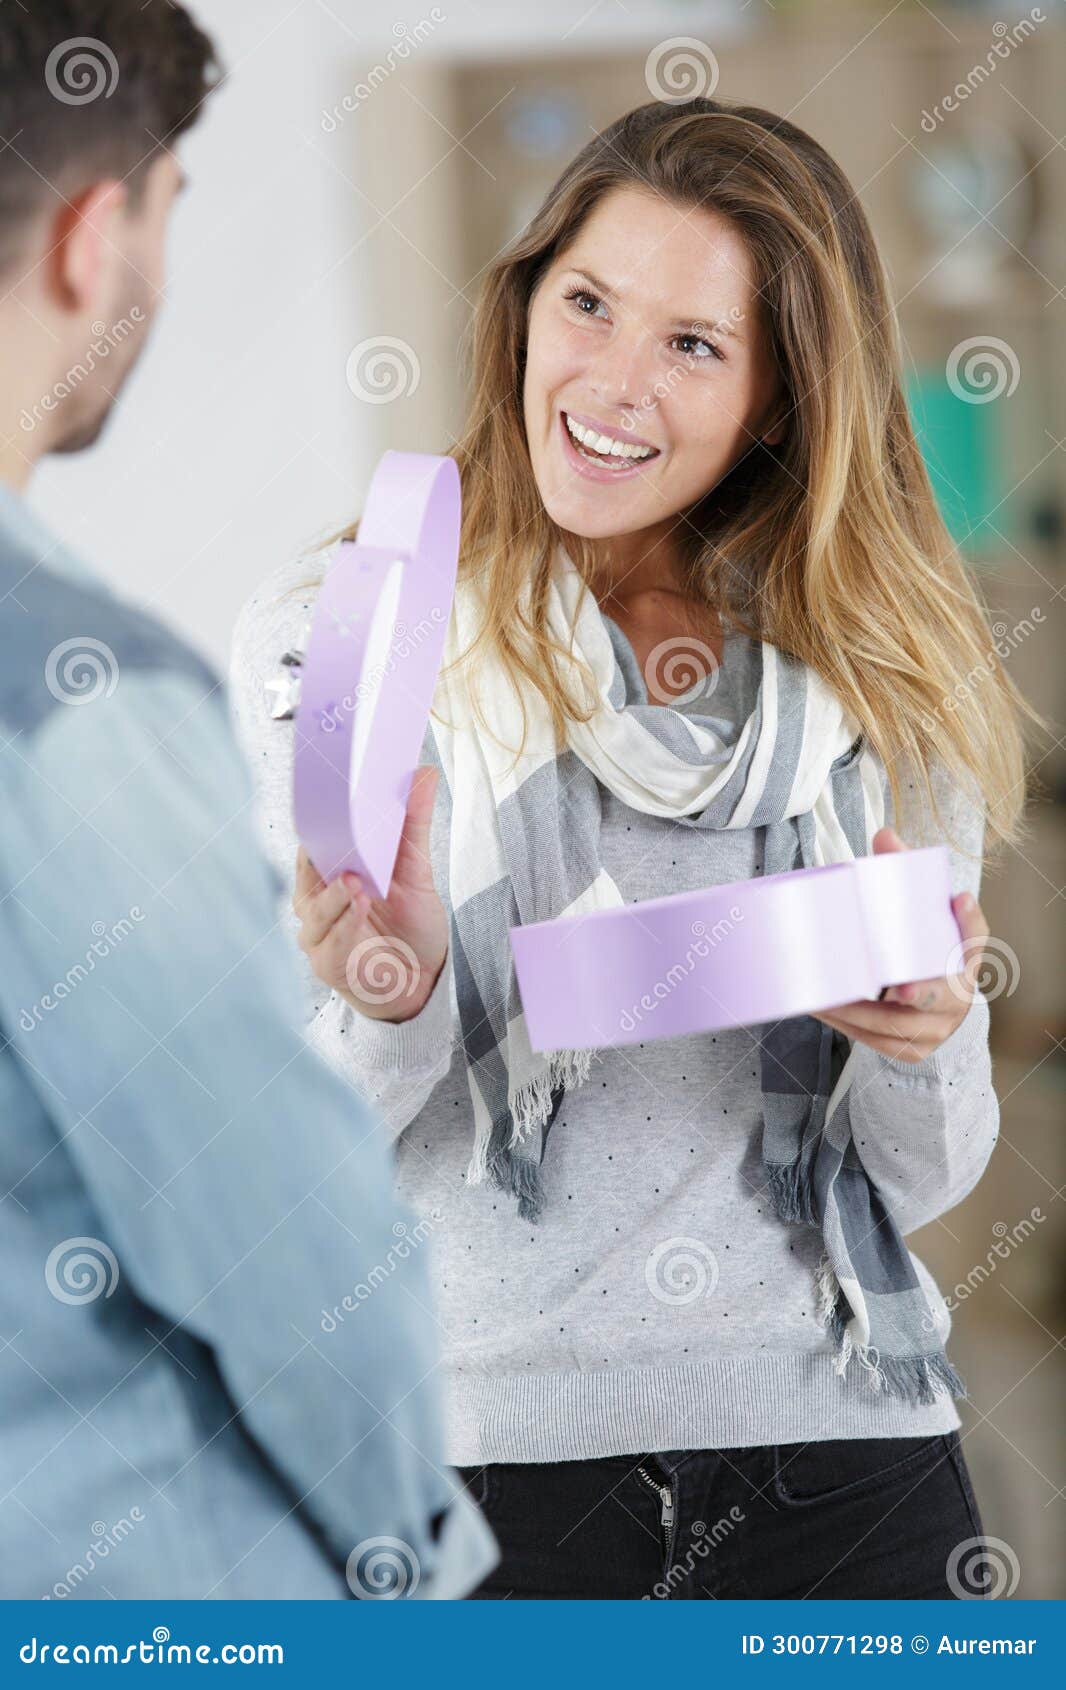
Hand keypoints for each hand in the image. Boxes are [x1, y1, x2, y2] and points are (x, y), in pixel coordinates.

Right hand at [292, 764, 448, 1022]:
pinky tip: (359, 908)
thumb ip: (413, 823)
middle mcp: (315, 900)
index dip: (317, 816)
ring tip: (355, 882)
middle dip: (322, 852)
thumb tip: (423, 772)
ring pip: (316, 908)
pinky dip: (345, 925)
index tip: (329, 790)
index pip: (313, 839)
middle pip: (309, 871)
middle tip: (339, 831)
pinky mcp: (328, 963)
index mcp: (329, 872)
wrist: (422, 980)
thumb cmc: (409, 923)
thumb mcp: (415, 868)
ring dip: (335, 895)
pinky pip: (331, 942)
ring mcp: (317, 933)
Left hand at [812, 825, 989, 1064]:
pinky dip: (847, 1026)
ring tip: (821, 994)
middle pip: (936, 997)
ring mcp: (936, 1030)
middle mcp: (958, 998)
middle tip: (889, 985)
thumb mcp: (925, 915)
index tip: (959, 901)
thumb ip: (906, 873)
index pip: (973, 941)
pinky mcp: (911, 1052)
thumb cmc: (924, 950)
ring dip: (857, 1012)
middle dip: (913, 992)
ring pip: (895, 1025)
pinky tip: (821, 1010)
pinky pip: (875, 1042)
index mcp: (965, 958)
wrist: (937, 1004)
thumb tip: (884, 835)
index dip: (968, 924)